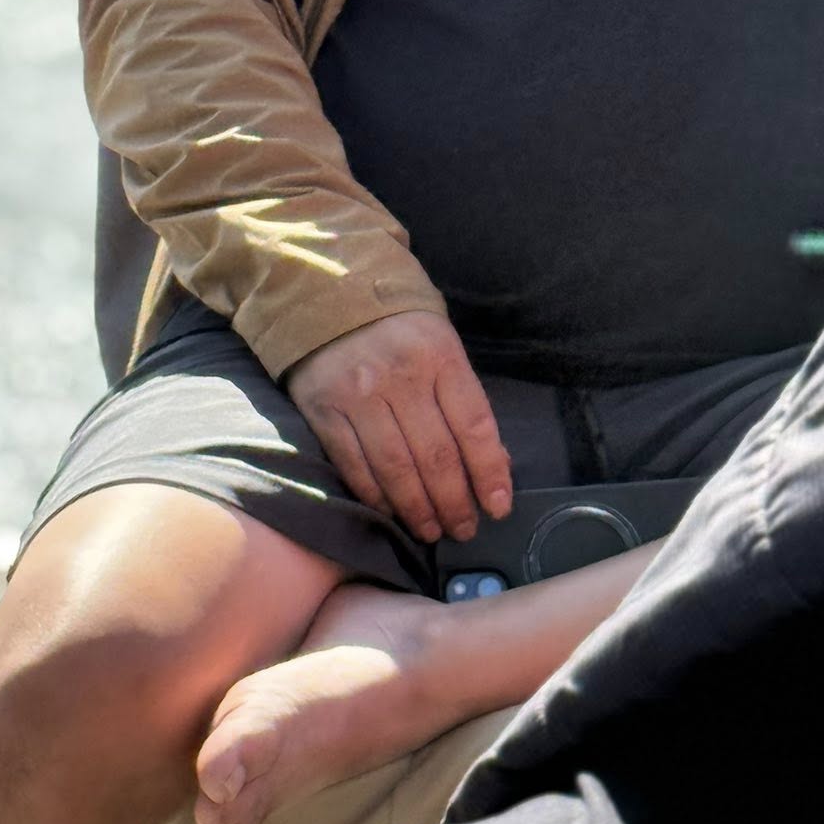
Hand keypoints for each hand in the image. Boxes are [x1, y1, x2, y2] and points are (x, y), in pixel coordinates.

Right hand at [285, 311, 512, 542]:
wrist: (327, 292)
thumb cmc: (397, 324)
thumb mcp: (441, 345)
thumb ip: (464, 399)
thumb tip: (493, 465)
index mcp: (439, 355)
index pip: (474, 425)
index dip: (489, 473)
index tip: (499, 507)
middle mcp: (401, 376)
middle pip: (436, 456)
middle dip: (455, 503)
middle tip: (464, 529)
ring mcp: (359, 396)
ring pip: (396, 469)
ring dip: (418, 510)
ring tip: (432, 531)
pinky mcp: (324, 411)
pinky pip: (355, 467)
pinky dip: (376, 498)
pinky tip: (391, 513)